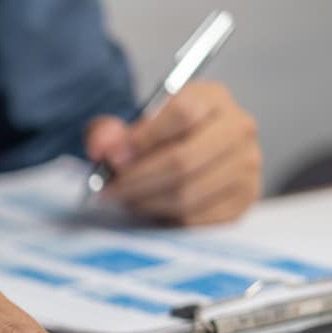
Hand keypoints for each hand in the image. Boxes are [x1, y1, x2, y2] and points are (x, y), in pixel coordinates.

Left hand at [86, 80, 261, 225]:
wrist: (184, 155)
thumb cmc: (156, 139)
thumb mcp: (128, 126)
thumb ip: (108, 132)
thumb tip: (102, 148)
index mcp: (212, 98)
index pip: (183, 113)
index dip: (143, 139)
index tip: (113, 158)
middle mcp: (238, 128)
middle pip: (184, 159)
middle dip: (137, 179)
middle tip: (109, 188)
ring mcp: (247, 165)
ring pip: (188, 192)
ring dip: (146, 200)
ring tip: (125, 197)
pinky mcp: (244, 199)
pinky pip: (197, 217)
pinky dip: (164, 216)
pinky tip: (148, 206)